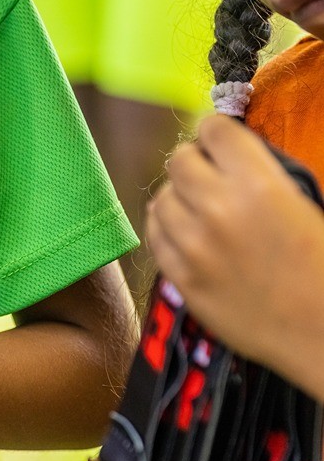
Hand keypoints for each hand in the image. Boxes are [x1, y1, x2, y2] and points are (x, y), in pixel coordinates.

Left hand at [146, 115, 323, 398]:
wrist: (321, 330)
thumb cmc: (322, 266)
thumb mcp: (305, 201)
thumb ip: (261, 172)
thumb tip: (228, 153)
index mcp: (257, 183)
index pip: (213, 129)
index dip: (218, 135)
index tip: (222, 144)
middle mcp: (218, 208)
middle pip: (179, 159)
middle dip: (196, 163)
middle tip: (211, 177)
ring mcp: (194, 246)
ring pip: (161, 197)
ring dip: (179, 198)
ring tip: (201, 210)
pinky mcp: (181, 278)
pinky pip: (154, 236)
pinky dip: (167, 229)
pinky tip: (188, 235)